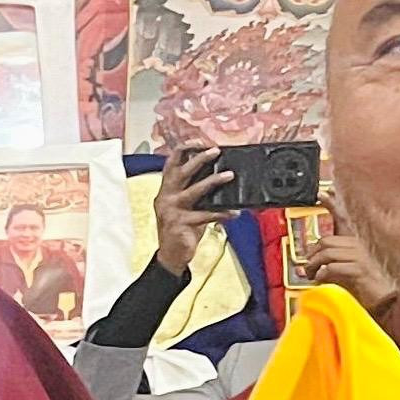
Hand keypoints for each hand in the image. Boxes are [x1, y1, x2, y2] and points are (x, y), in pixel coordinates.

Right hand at [152, 140, 227, 276]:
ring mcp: (171, 211)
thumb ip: (196, 193)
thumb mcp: (185, 208)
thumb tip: (219, 178)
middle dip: (199, 159)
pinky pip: (205, 215)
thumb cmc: (180, 230)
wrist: (171, 256)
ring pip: (194, 191)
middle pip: (181, 172)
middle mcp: (165, 197)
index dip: (183, 151)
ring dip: (213, 181)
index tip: (199, 143)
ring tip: (229, 176)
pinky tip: (234, 213)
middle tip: (215, 151)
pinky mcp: (180, 224)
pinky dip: (222, 213)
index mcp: (165, 191)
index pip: (171, 165)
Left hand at [303, 223, 393, 303]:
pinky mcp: (359, 270)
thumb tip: (311, 263)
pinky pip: (332, 267)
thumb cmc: (364, 286)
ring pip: (327, 253)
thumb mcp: (345, 270)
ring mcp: (360, 257)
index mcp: (354, 244)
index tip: (307, 261)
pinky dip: (322, 274)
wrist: (384, 298)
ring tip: (313, 277)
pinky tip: (321, 281)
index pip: (327, 239)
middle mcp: (357, 246)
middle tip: (308, 270)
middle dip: (312, 256)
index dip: (313, 250)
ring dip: (314, 265)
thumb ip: (332, 262)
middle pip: (325, 242)